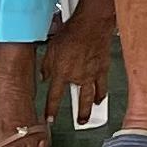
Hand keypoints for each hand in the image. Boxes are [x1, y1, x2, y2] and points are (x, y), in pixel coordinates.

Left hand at [38, 10, 114, 125]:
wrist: (91, 24)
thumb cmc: (71, 32)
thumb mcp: (51, 48)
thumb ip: (46, 66)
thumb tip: (44, 76)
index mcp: (62, 73)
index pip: (55, 97)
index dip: (52, 110)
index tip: (50, 118)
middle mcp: (78, 77)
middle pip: (80, 101)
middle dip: (79, 114)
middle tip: (79, 122)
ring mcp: (92, 74)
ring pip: (93, 96)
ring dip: (91, 108)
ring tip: (91, 115)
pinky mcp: (103, 68)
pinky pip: (103, 85)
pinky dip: (102, 93)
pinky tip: (102, 97)